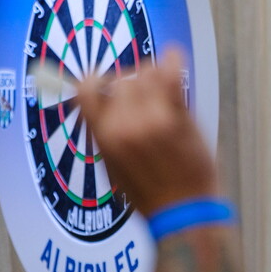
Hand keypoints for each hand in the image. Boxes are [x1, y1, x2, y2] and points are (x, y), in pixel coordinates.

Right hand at [77, 47, 217, 216]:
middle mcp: (122, 125)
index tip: (110, 81)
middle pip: (123, 79)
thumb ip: (107, 135)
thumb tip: (102, 107)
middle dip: (136, 83)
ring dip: (156, 78)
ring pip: (146, 73)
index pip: (87, 88)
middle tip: (150, 98)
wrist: (183, 212)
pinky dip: (173, 61)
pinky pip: (171, 75)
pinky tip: (175, 59)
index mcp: (103, 137)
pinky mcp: (177, 118)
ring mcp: (150, 120)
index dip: (98, 80)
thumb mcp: (114, 168)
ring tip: (165, 95)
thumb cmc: (152, 195)